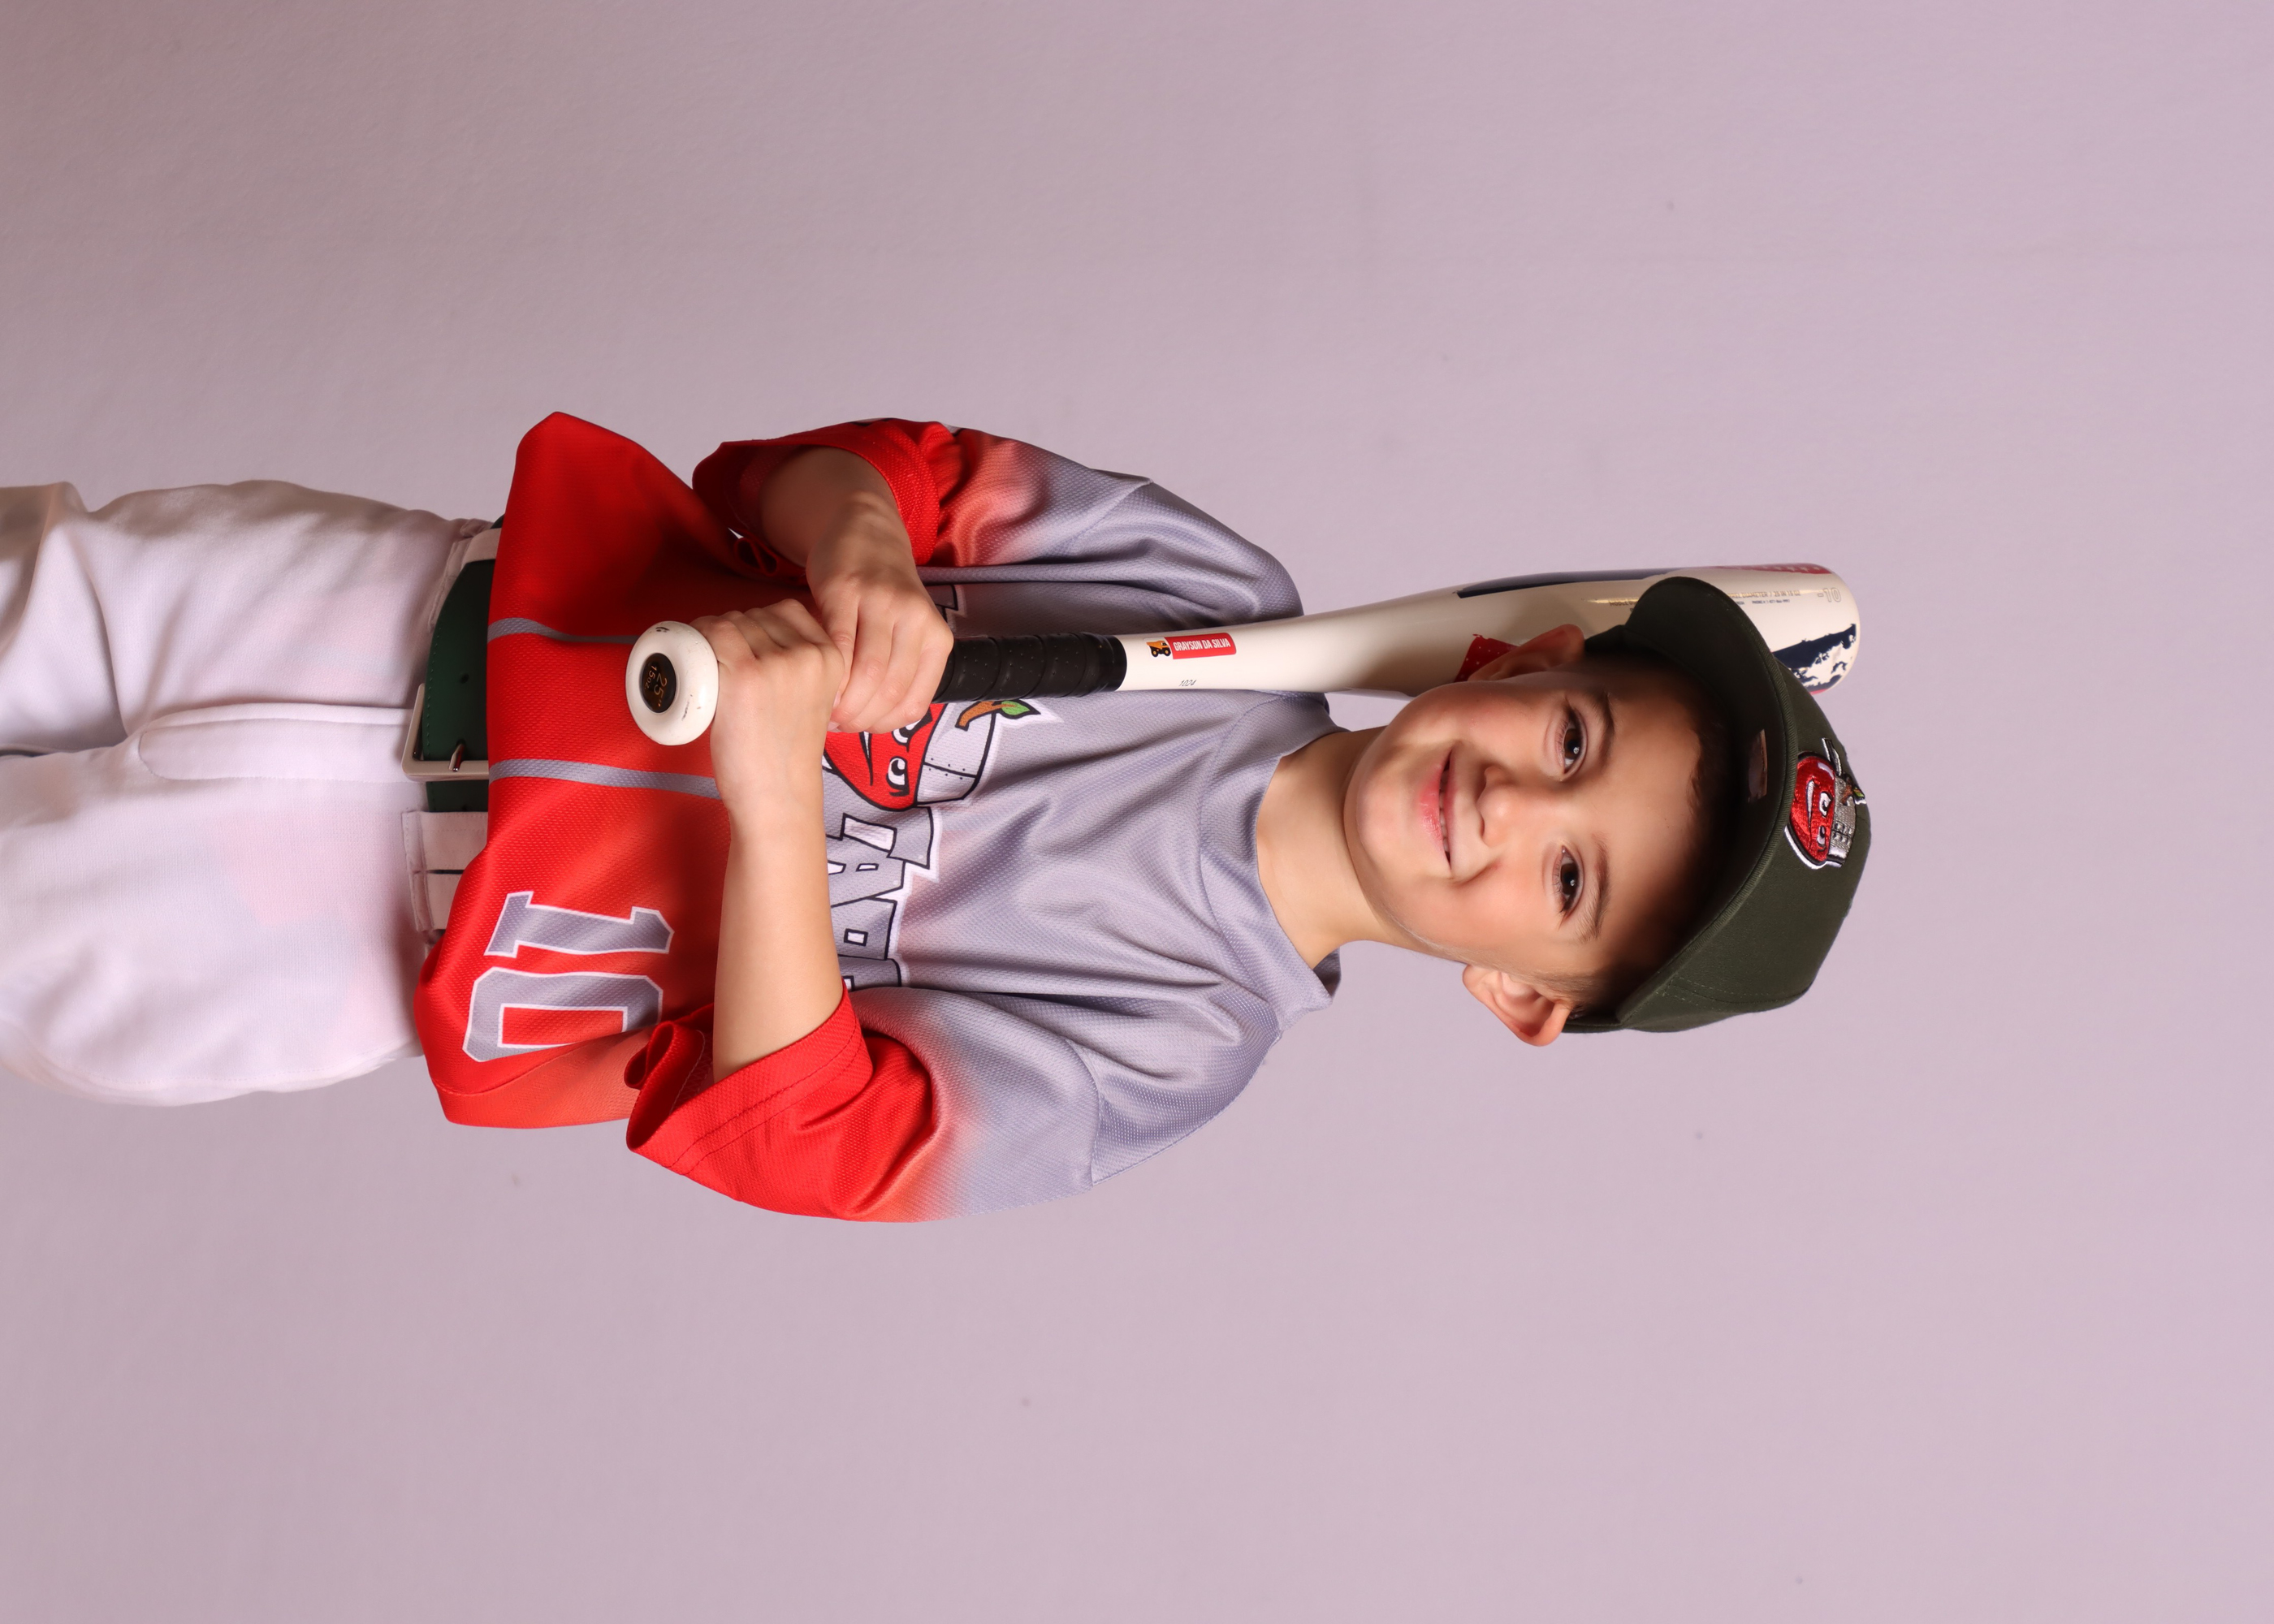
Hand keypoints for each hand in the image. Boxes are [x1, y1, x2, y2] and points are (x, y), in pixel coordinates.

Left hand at [691, 600, 845, 815]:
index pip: (787, 610)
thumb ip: (805, 671)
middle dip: (730, 631)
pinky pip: (712, 635)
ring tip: (704, 665)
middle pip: (754, 615)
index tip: (742, 645)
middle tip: (715, 663)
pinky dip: (696, 639)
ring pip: (730, 622)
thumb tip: (764, 642)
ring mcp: (777, 664)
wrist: (778, 798)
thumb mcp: (814, 700)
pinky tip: (691, 655)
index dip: (757, 622)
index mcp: (832, 657)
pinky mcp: (745, 676)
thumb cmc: (786, 754)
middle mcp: (809, 655)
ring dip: (709, 635)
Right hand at [802, 496, 953, 733]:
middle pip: (888, 691)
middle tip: (834, 724)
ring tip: (824, 705)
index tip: (857, 729)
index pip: (912, 704)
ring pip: (866, 673)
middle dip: (857, 719)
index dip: (880, 727)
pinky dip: (827, 669)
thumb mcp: (908, 632)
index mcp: (938, 638)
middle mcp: (917, 619)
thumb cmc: (884, 595)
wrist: (866, 530)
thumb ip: (899, 672)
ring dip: (841, 700)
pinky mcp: (847, 589)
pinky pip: (838, 642)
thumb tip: (874, 723)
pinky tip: (816, 677)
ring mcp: (883, 602)